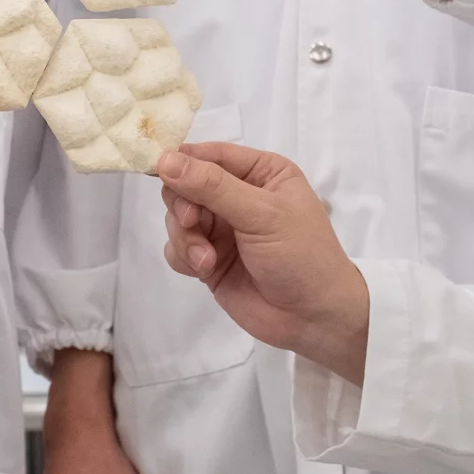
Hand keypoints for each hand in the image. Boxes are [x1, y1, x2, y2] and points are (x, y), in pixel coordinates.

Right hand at [153, 139, 371, 383]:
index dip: (183, 161)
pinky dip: (184, 256)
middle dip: (184, 206)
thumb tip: (165, 159)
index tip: (160, 172)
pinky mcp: (209, 259)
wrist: (313, 319)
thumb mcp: (261, 214)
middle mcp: (238, 195)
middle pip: (186, 185)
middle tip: (193, 224)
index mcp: (260, 172)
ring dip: (185, 237)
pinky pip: (177, 247)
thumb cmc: (300, 255)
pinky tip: (204, 270)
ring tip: (207, 260)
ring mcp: (222, 229)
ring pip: (177, 217)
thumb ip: (212, 187)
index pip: (210, 154)